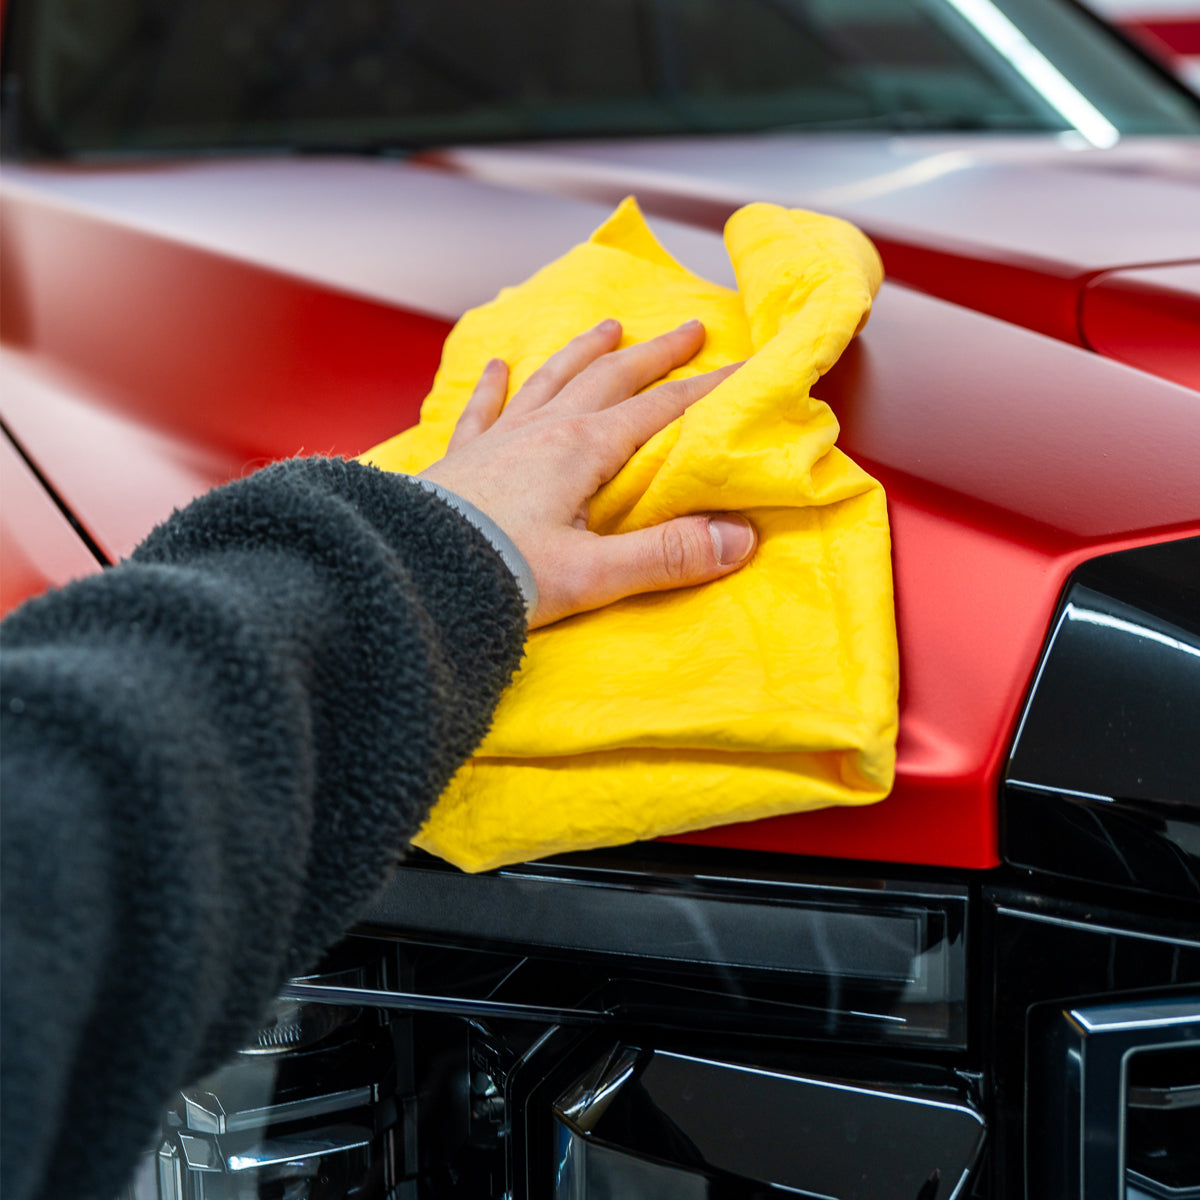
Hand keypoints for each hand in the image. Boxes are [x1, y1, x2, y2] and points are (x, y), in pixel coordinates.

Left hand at [420, 318, 755, 627]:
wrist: (408, 577)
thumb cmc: (499, 578)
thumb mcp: (593, 575)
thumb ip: (667, 556)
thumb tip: (738, 538)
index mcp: (581, 450)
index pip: (660, 410)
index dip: (706, 390)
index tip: (743, 368)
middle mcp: (542, 431)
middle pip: (609, 379)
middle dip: (654, 354)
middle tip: (688, 329)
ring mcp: (500, 439)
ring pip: (551, 379)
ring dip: (584, 352)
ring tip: (607, 327)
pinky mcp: (462, 459)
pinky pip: (483, 409)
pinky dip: (493, 385)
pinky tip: (495, 366)